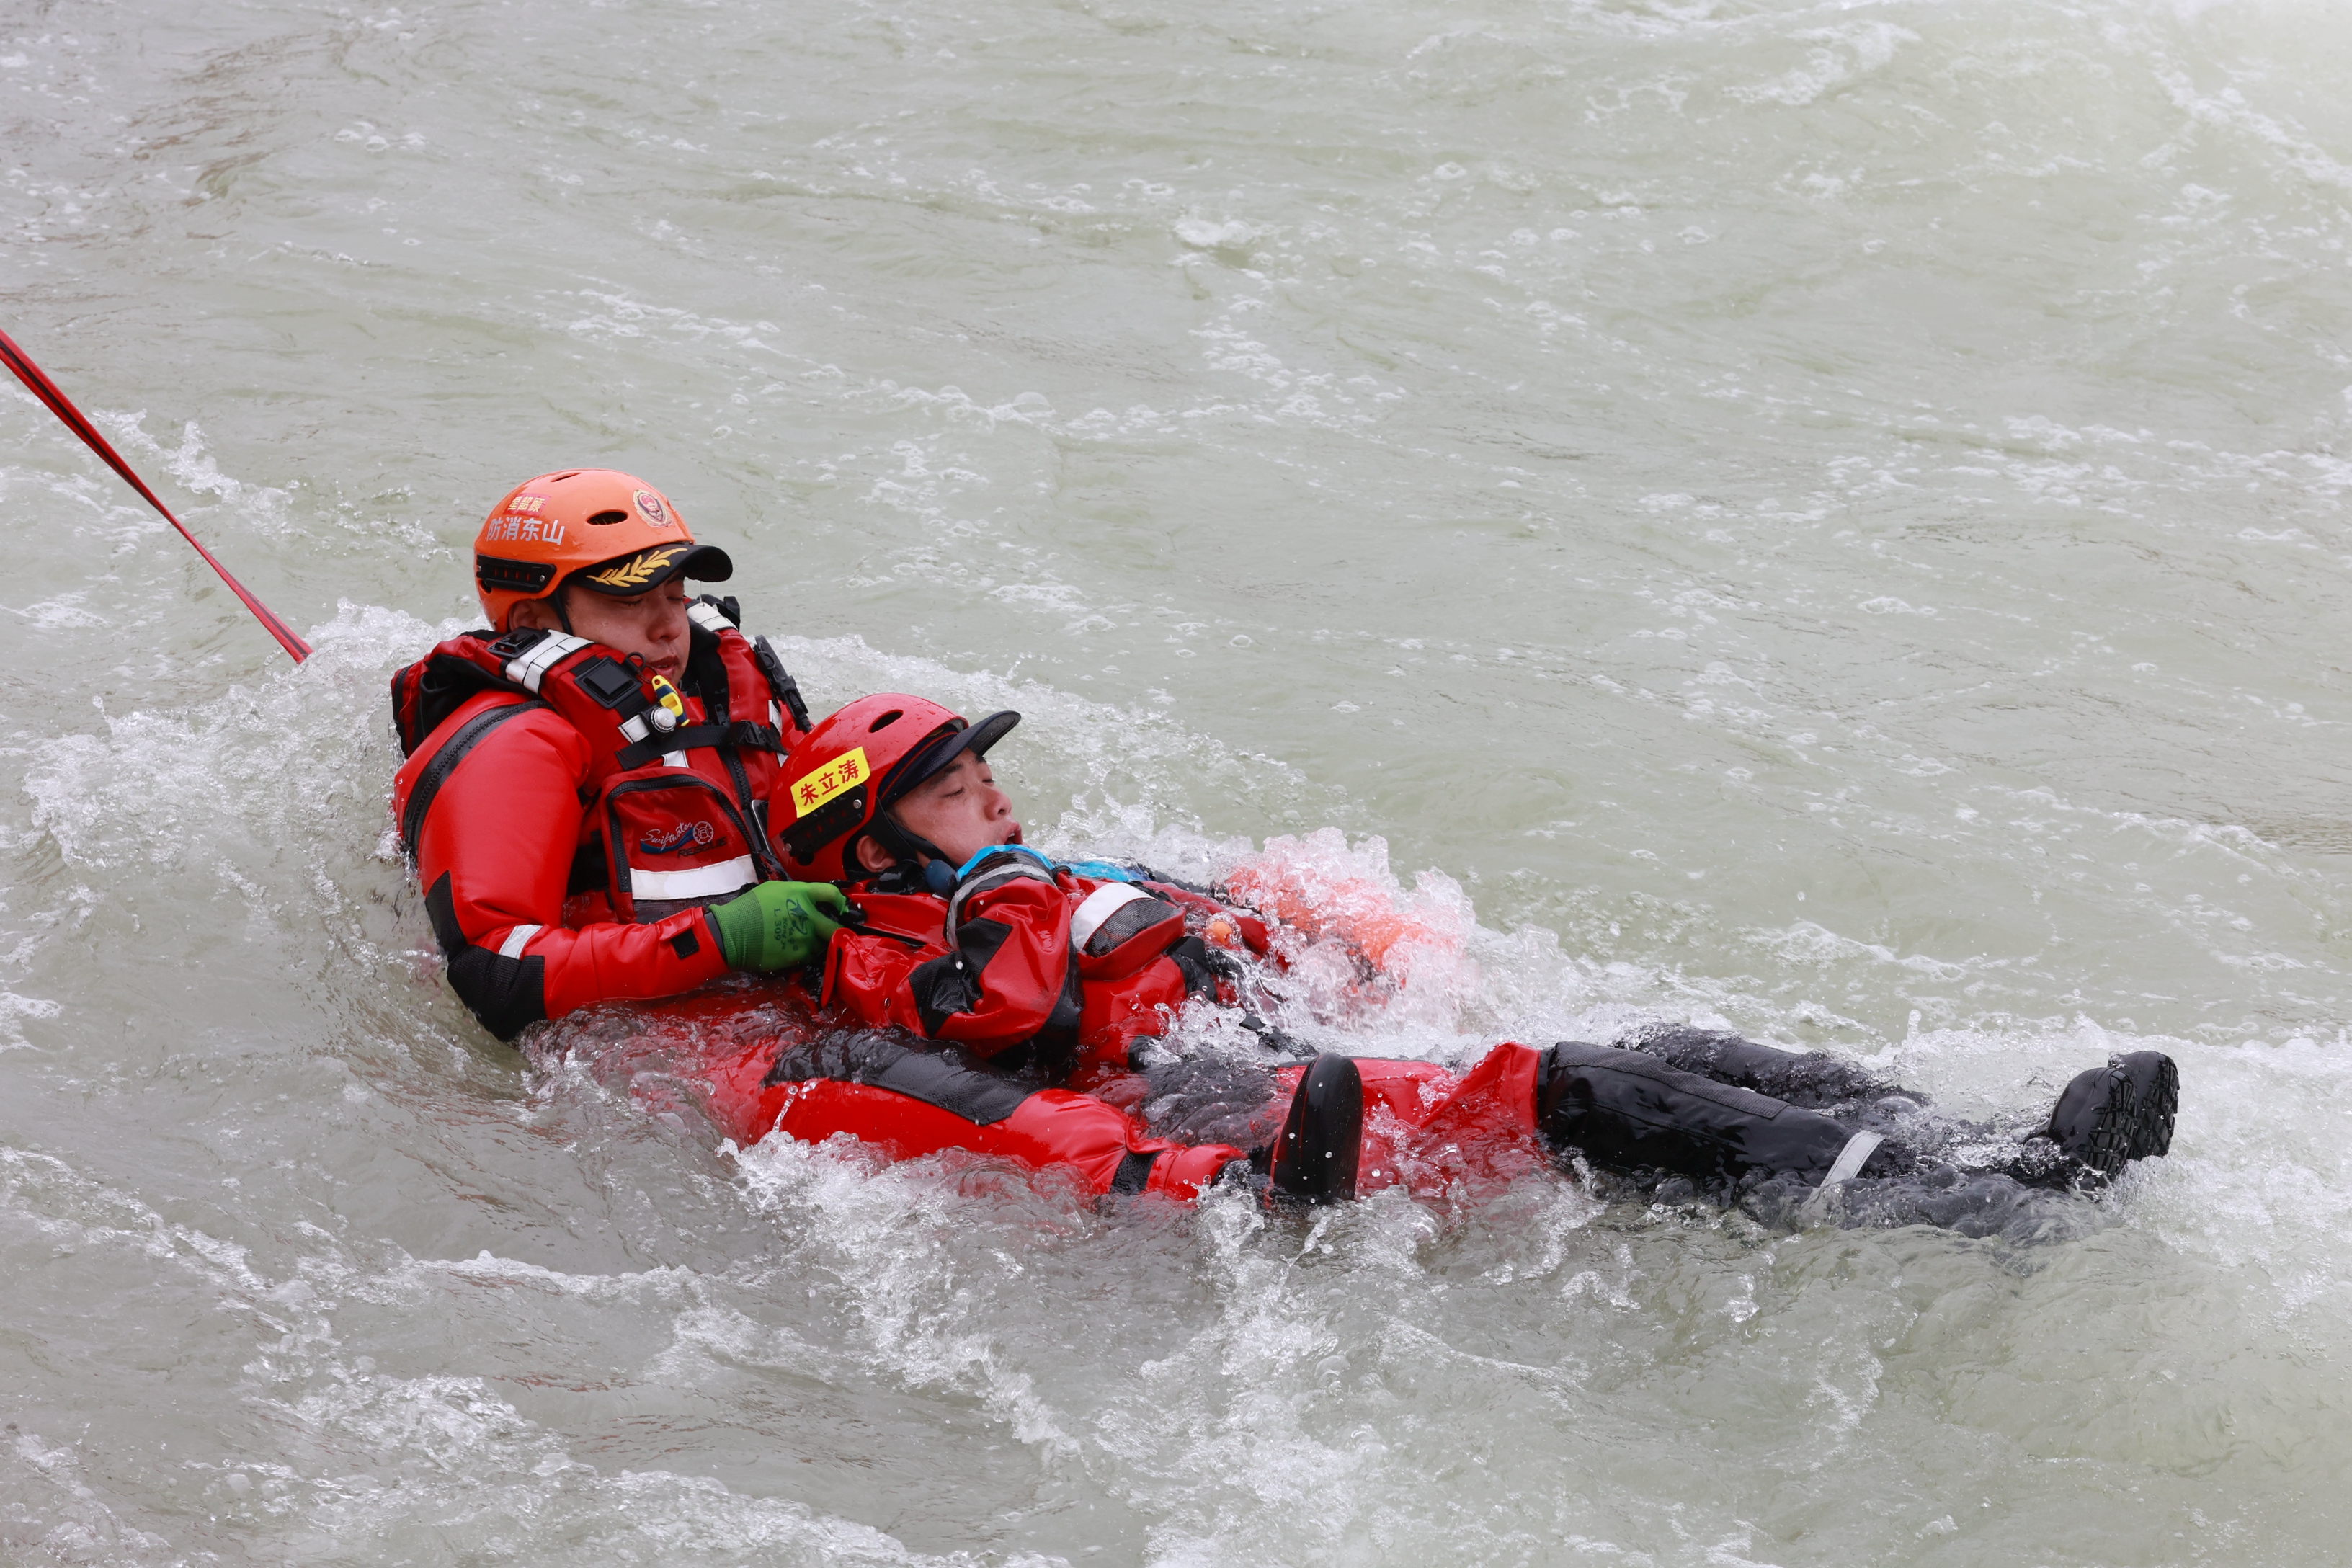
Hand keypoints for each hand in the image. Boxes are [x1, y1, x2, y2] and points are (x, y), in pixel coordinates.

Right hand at [708, 880, 848, 970]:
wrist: (732, 934)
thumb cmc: (749, 908)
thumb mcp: (773, 889)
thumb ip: (796, 892)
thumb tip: (808, 897)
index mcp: (802, 895)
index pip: (832, 894)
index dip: (840, 900)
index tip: (840, 906)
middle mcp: (808, 917)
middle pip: (836, 925)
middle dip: (836, 927)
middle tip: (832, 929)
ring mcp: (805, 938)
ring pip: (824, 942)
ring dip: (819, 941)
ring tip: (804, 938)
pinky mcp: (798, 956)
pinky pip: (810, 954)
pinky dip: (806, 951)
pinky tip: (793, 947)